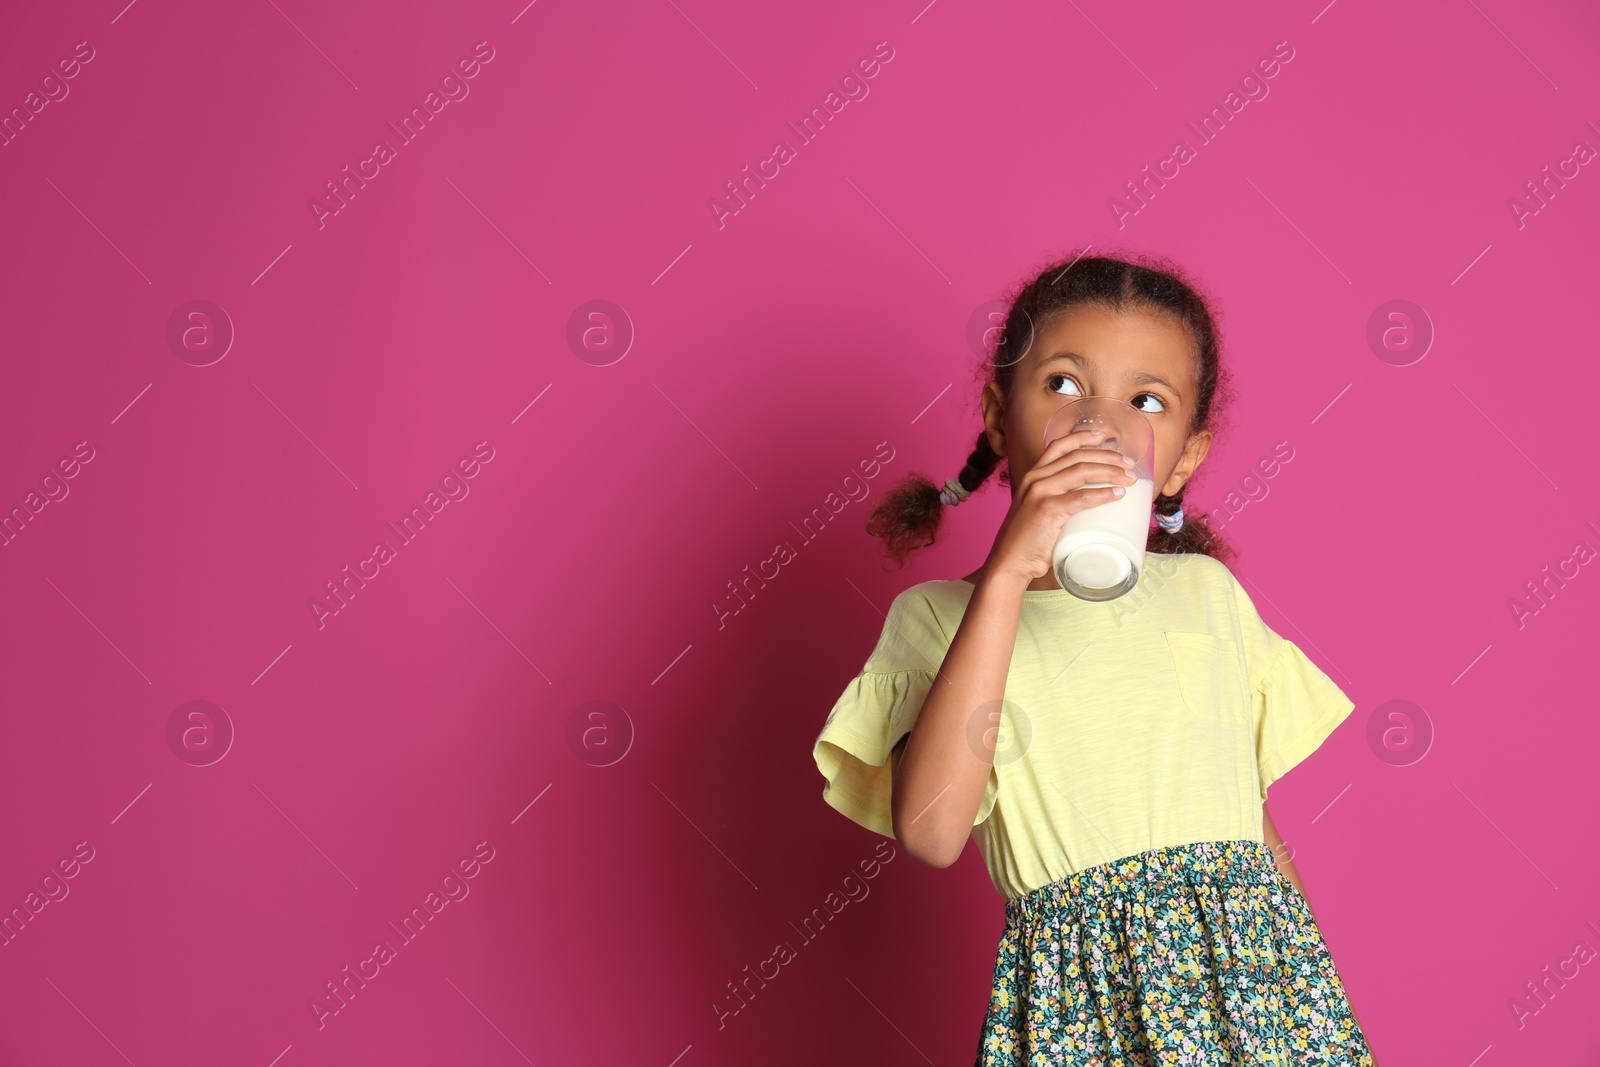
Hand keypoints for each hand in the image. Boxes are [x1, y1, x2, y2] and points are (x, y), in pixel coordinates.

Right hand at [980, 427, 1137, 583]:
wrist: (1009, 562)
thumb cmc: (1027, 542)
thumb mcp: (1037, 511)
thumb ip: (1056, 502)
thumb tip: (1087, 504)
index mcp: (1033, 476)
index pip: (1058, 446)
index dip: (1082, 437)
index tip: (1102, 437)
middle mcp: (1035, 478)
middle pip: (1077, 456)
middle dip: (1107, 456)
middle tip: (1129, 464)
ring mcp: (1040, 492)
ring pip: (1081, 471)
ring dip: (1110, 472)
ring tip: (1129, 478)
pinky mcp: (1047, 510)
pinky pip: (1081, 497)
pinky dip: (1102, 494)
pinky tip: (1117, 495)